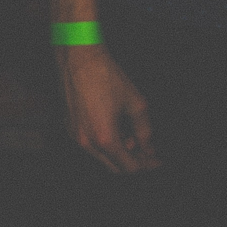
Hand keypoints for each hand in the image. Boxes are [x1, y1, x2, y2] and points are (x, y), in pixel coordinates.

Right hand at [56, 44, 160, 173]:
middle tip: (148, 153)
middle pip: (114, 168)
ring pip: (101, 158)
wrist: (78, 58)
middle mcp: (86, 142)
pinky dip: (105, 145)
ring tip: (131, 137)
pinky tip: (115, 129)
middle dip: (133, 163)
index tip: (157, 162)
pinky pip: (90, 146)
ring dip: (119, 154)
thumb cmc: (105, 76)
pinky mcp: (69, 128)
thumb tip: (150, 147)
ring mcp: (75, 136)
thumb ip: (145, 131)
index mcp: (105, 138)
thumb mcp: (136, 103)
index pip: (129, 168)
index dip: (147, 167)